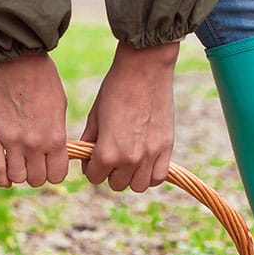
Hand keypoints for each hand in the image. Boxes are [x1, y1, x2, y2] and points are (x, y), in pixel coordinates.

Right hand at [0, 53, 69, 187]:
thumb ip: (56, 135)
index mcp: (55, 137)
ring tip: (16, 163)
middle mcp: (35, 144)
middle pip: (36, 179)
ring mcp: (13, 141)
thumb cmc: (42, 79)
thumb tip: (54, 154)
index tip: (47, 164)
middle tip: (31, 162)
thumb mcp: (59, 108)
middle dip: (34, 174)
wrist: (16, 59)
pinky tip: (3, 174)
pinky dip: (0, 177)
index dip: (52, 173)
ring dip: (17, 174)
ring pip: (16, 178)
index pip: (56, 176)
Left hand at [79, 40, 177, 191]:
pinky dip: (149, 174)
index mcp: (107, 153)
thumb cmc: (115, 89)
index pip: (94, 177)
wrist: (144, 69)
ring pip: (137, 185)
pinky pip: (158, 177)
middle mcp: (130, 159)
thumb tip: (87, 160)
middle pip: (116, 184)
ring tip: (128, 158)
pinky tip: (144, 160)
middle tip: (112, 153)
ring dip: (130, 175)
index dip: (92, 166)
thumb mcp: (94, 117)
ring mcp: (150, 155)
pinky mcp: (166, 148)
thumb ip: (90, 143)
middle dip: (110, 171)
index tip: (94, 155)